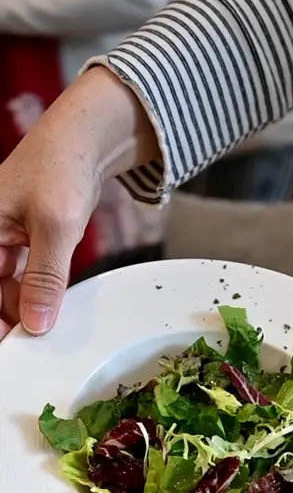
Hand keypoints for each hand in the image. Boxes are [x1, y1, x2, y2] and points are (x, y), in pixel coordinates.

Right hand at [0, 66, 157, 339]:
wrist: (86, 143)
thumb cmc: (61, 168)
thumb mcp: (55, 228)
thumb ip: (45, 278)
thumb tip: (35, 324)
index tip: (6, 344)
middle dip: (6, 317)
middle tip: (23, 349)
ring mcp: (4, 240)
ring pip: (6, 289)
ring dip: (22, 310)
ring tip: (39, 336)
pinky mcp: (24, 244)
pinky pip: (22, 280)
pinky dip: (34, 296)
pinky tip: (46, 313)